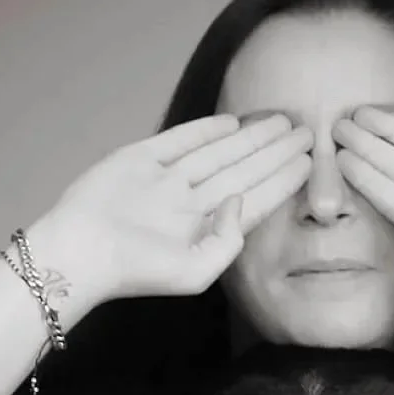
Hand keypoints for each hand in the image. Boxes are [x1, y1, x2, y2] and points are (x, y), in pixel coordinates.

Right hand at [39, 113, 312, 304]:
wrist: (83, 251)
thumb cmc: (137, 272)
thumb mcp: (196, 273)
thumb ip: (228, 241)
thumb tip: (241, 200)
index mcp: (205, 230)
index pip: (255, 200)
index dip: (283, 180)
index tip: (310, 163)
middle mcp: (190, 203)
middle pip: (243, 170)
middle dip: (275, 152)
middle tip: (307, 132)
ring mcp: (166, 180)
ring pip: (218, 152)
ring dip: (250, 137)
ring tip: (281, 121)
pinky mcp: (141, 159)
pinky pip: (180, 140)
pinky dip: (205, 130)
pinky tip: (232, 122)